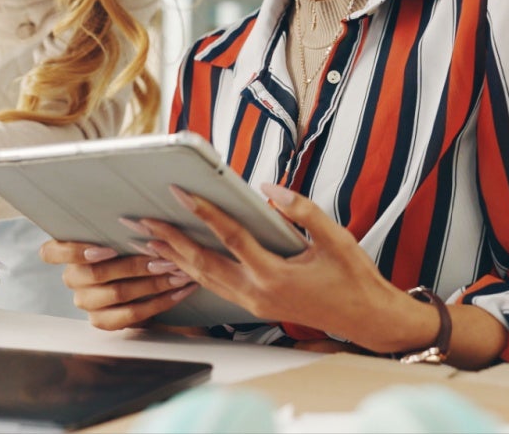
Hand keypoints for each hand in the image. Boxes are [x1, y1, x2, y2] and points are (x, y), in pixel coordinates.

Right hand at [38, 239, 198, 330]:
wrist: (141, 283)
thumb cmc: (126, 247)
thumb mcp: (117, 235)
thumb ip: (117, 230)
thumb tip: (142, 221)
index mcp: (66, 254)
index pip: (50, 253)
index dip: (75, 252)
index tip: (108, 249)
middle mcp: (73, 279)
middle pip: (97, 274)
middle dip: (135, 265)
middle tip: (164, 258)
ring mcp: (86, 302)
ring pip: (118, 293)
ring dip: (153, 282)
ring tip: (178, 272)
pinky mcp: (102, 321)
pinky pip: (132, 315)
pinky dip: (159, 302)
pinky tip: (179, 292)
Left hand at [139, 183, 436, 353]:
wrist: (366, 319)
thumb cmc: (353, 278)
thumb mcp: (335, 238)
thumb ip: (302, 211)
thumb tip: (267, 189)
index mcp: (274, 275)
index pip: (230, 237)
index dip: (203, 211)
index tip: (179, 192)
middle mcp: (257, 293)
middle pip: (202, 263)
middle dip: (169, 240)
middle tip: (141, 220)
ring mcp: (253, 304)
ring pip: (204, 279)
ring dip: (174, 258)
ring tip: (147, 239)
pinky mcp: (255, 307)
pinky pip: (216, 287)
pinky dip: (193, 272)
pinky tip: (178, 261)